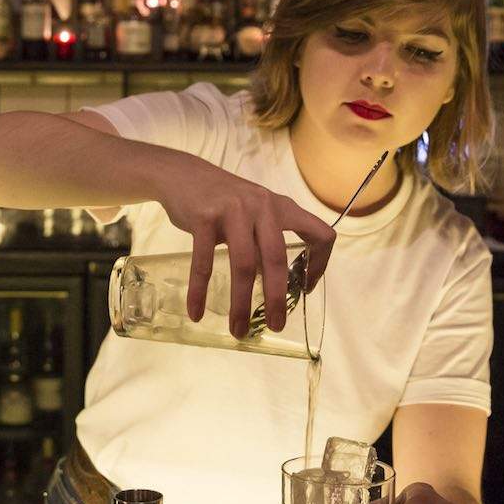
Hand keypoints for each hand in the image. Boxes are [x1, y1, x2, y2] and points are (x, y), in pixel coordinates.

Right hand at [151, 153, 334, 338]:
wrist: (183, 174)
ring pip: (243, 265)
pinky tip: (196, 312)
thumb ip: (267, 240)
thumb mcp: (254, 213)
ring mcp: (233, 210)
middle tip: (275, 325)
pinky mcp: (204, 217)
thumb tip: (276, 284)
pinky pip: (204, 262)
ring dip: (241, 303)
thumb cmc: (223, 201)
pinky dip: (199, 291)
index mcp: (281, 206)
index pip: (319, 233)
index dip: (320, 264)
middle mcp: (262, 206)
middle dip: (277, 298)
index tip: (305, 288)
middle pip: (276, 258)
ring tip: (238, 329)